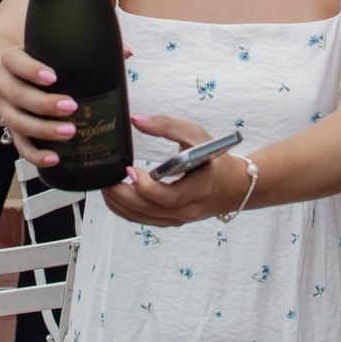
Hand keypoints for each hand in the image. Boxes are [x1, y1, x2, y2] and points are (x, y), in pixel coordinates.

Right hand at [0, 46, 78, 165]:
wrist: (10, 75)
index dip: (31, 69)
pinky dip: (35, 154)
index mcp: (11, 60)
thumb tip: (126, 52)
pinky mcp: (12, 129)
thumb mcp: (53, 50)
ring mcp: (5, 108)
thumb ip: (85, 48)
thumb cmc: (39, 61)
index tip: (52, 76)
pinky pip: (20, 145)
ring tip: (70, 132)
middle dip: (44, 103)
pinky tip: (55, 158)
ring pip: (17, 121)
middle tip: (71, 106)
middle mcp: (3, 84)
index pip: (15, 61)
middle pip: (17, 94)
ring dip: (43, 129)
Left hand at [102, 115, 247, 226]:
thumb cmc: (215, 159)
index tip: (130, 169)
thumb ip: (166, 125)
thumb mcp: (196, 135)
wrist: (233, 185)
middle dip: (122, 196)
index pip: (168, 197)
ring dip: (120, 204)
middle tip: (108, 180)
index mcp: (200, 188)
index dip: (144, 186)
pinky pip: (144, 220)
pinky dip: (126, 210)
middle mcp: (189, 208)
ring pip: (142, 218)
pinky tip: (117, 196)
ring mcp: (179, 218)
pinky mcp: (172, 221)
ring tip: (108, 185)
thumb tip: (136, 120)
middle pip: (149, 210)